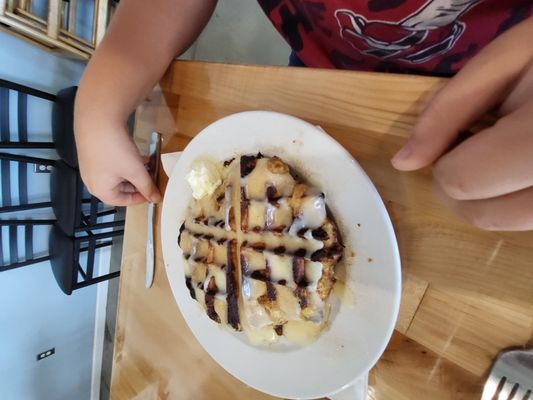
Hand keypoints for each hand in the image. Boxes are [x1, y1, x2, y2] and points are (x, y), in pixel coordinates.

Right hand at [76, 124, 160, 205]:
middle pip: (119, 188)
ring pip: (117, 174)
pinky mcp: (93, 151)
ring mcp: (91, 165)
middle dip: (138, 183)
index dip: (140, 198)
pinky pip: (112, 162)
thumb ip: (147, 187)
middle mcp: (93, 180)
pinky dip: (126, 162)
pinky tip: (138, 155)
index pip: (123, 201)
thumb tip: (156, 199)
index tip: (152, 193)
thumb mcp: (136, 171)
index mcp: (100, 190)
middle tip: (152, 178)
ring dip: (134, 172)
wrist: (98, 120)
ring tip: (148, 166)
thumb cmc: (115, 150)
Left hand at [392, 17, 532, 230]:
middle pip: (485, 215)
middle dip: (461, 188)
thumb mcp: (506, 61)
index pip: (463, 179)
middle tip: (474, 152)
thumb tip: (403, 163)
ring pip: (514, 223)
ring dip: (491, 198)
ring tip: (505, 156)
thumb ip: (449, 110)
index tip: (456, 142)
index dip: (444, 165)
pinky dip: (519, 199)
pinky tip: (523, 167)